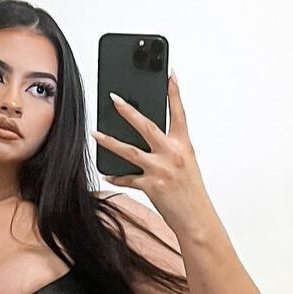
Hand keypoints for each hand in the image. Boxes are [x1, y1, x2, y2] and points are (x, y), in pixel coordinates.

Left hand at [90, 73, 211, 230]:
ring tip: (95, 133)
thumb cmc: (191, 192)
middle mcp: (172, 154)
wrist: (197, 219)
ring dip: (109, 141)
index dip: (175, 93)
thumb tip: (149, 136)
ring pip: (129, 150)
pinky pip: (128, 178)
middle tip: (113, 98)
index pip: (179, 113)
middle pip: (147, 126)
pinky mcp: (151, 186)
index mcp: (184, 145)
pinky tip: (107, 173)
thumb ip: (169, 148)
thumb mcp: (186, 163)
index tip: (170, 74)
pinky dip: (116, 176)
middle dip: (128, 111)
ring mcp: (161, 169)